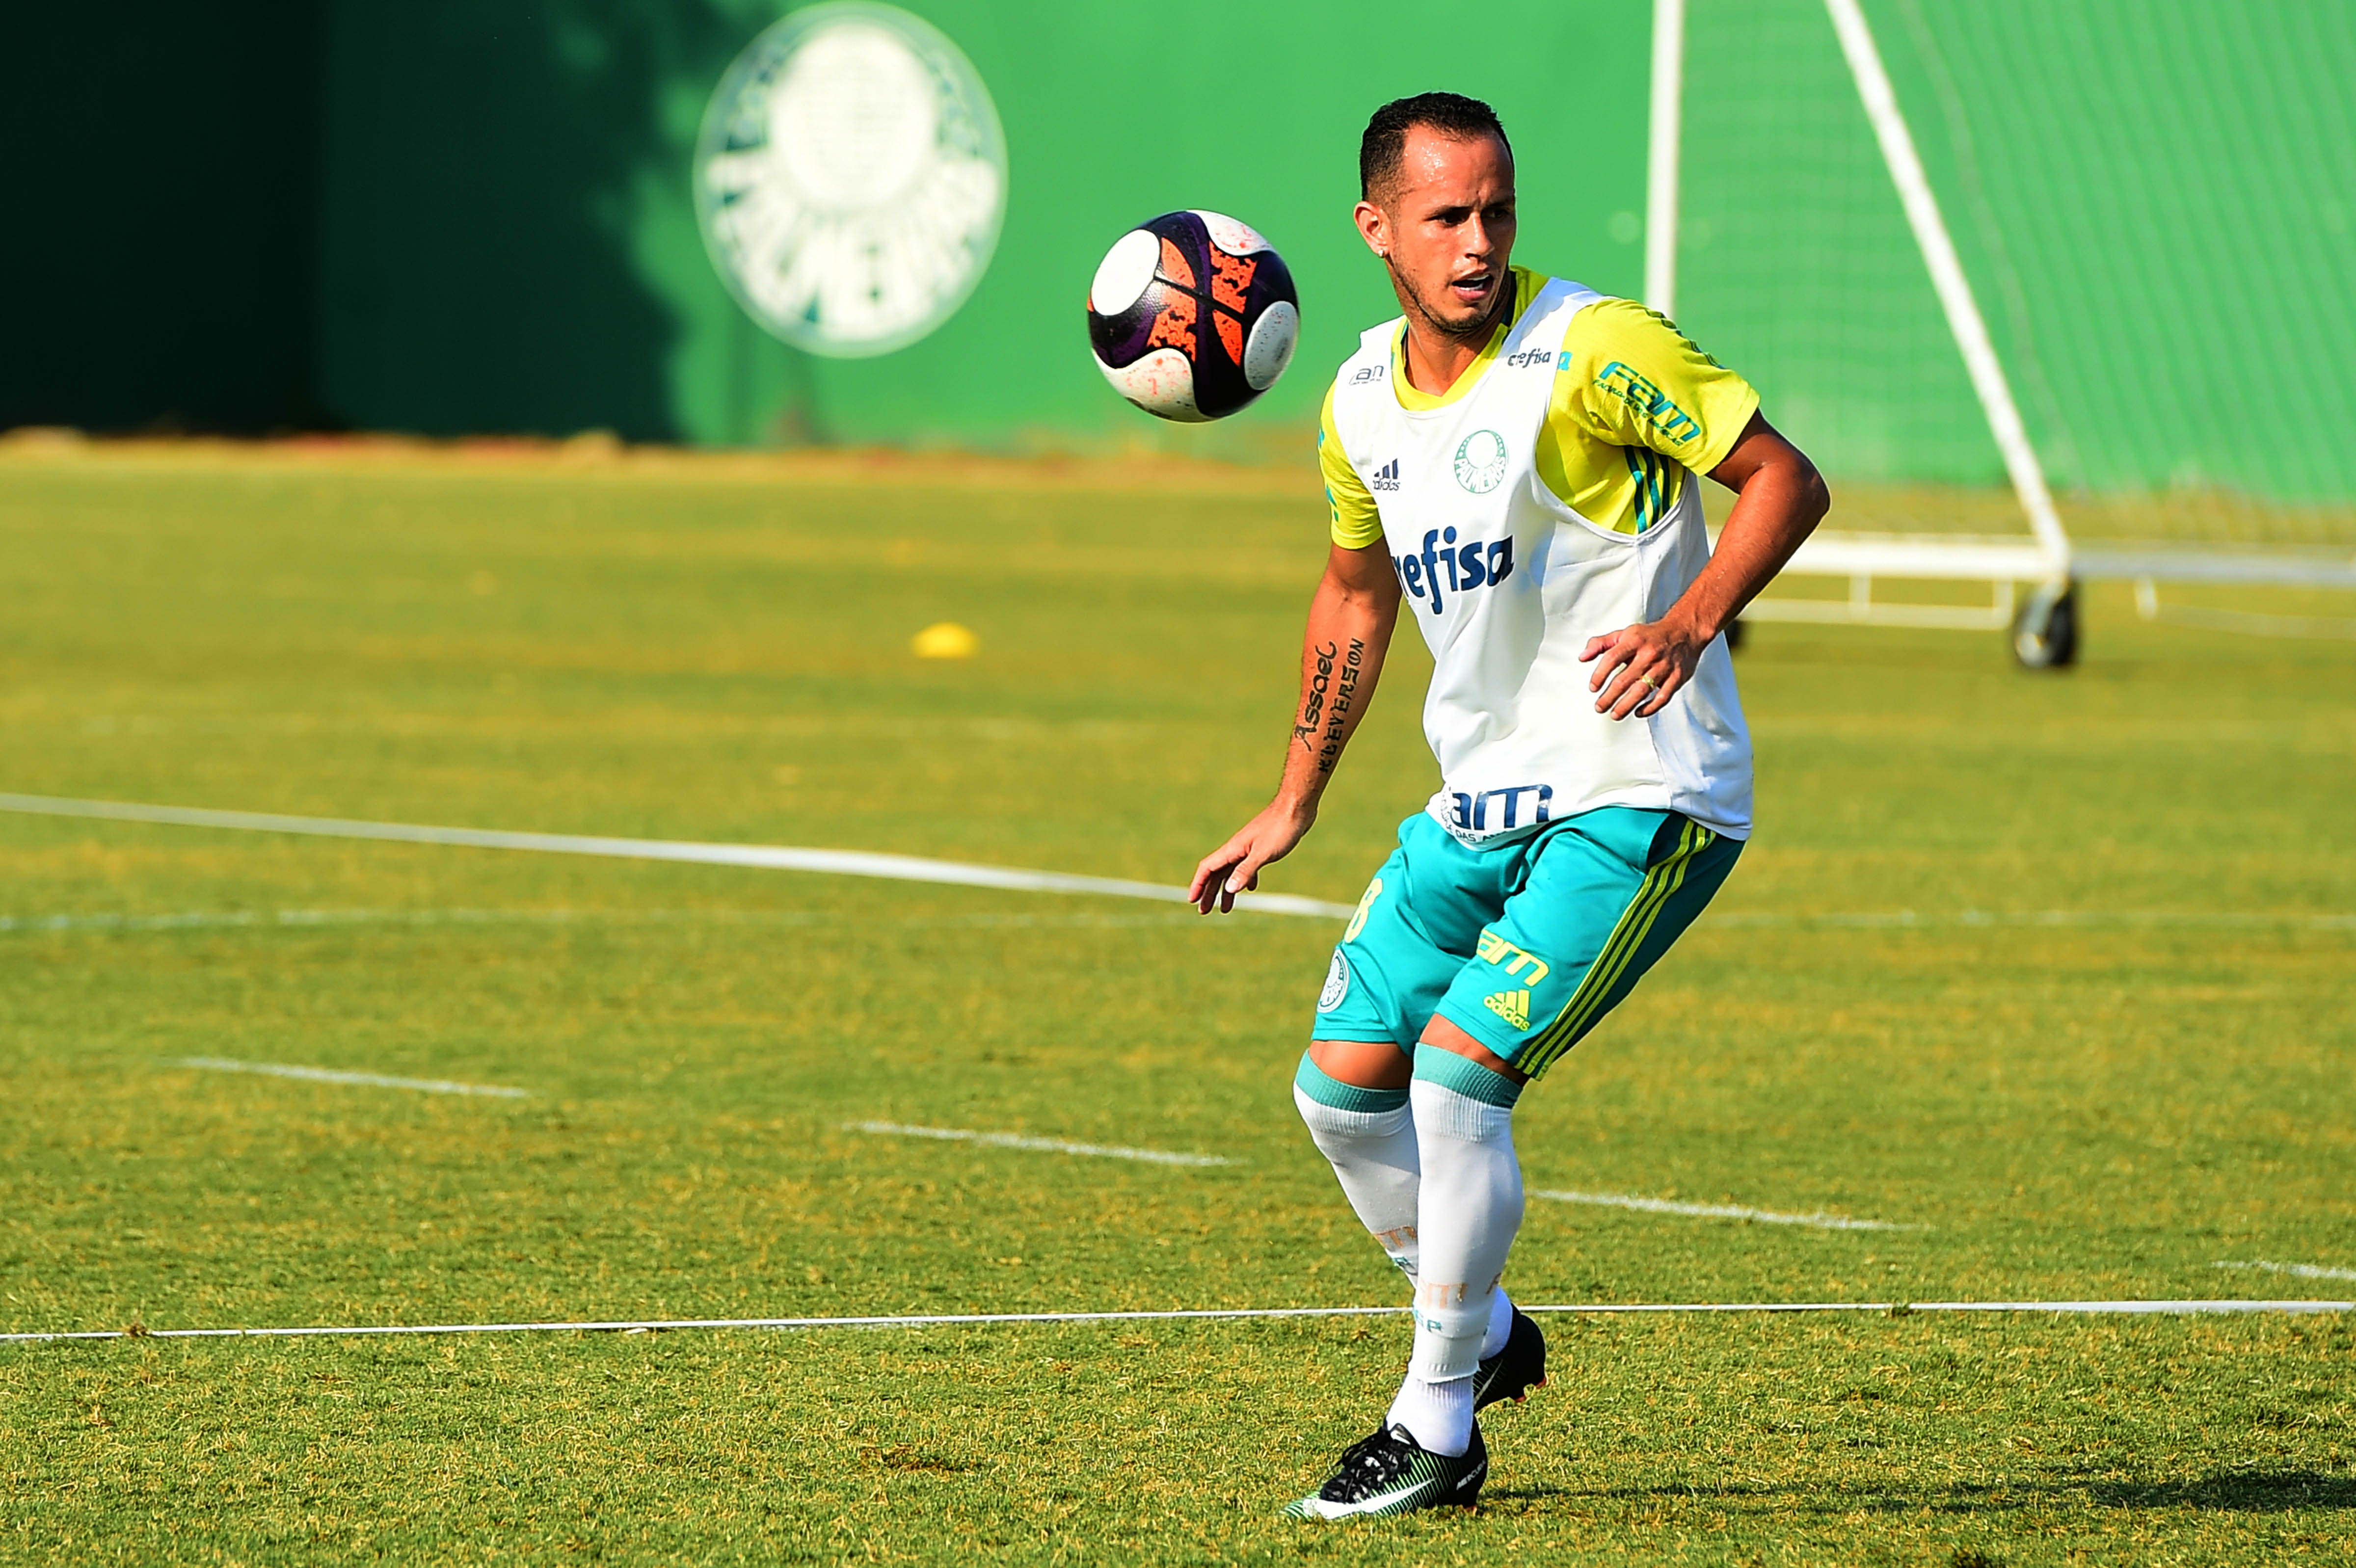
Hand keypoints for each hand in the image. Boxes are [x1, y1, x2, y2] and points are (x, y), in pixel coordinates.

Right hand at [1189, 798, 1316, 913]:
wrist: (1296, 808)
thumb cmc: (1280, 828)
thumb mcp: (1263, 853)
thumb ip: (1246, 870)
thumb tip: (1229, 889)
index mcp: (1233, 849)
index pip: (1207, 868)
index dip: (1198, 884)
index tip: (1192, 900)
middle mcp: (1237, 849)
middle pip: (1217, 873)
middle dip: (1209, 893)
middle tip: (1204, 911)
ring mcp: (1248, 848)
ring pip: (1231, 872)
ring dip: (1226, 890)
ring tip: (1226, 908)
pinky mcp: (1261, 847)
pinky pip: (1247, 866)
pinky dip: (1245, 879)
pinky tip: (1251, 888)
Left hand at [1580, 615, 1708, 719]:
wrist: (1685, 631)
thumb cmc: (1651, 635)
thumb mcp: (1624, 634)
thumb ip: (1601, 644)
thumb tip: (1583, 657)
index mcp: (1634, 641)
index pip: (1612, 659)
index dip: (1600, 675)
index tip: (1593, 687)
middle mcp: (1649, 654)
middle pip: (1625, 679)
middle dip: (1609, 697)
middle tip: (1599, 707)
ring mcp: (1664, 667)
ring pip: (1642, 690)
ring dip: (1626, 705)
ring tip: (1614, 714)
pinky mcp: (1677, 678)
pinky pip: (1662, 697)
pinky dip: (1649, 708)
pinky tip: (1637, 713)